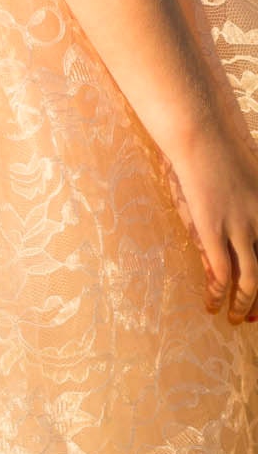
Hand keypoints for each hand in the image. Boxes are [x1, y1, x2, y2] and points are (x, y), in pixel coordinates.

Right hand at [158, 130, 257, 323]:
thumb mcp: (242, 179)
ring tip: (236, 319)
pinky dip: (220, 292)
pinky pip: (222, 271)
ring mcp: (240, 227)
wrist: (202, 134)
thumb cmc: (215, 148)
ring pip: (253, 279)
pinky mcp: (214, 229)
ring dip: (246, 304)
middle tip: (255, 317)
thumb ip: (245, 205)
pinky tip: (213, 303)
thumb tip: (229, 235)